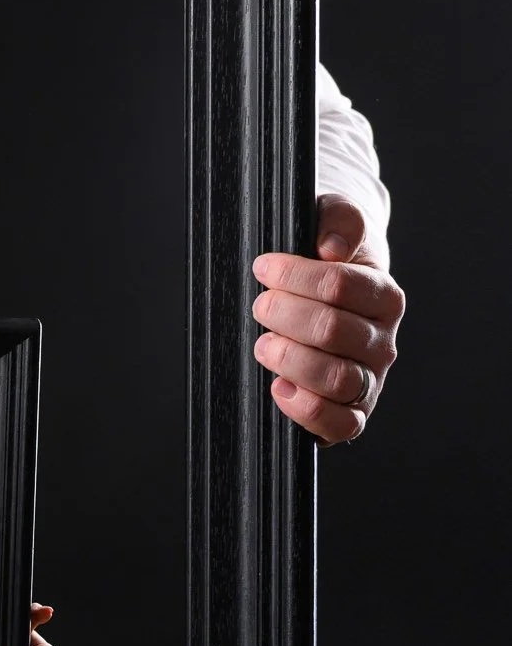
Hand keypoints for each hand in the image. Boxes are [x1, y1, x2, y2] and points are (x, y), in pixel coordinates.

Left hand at [252, 196, 404, 445]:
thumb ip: (338, 220)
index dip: (293, 275)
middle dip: (283, 314)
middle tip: (261, 306)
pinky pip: (342, 425)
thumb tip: (331, 246)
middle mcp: (383, 341)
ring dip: (290, 359)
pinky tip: (281, 388)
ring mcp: (370, 380)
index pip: (338, 284)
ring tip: (265, 345)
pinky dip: (308, 410)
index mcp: (384, 295)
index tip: (264, 268)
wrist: (332, 296)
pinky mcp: (353, 412)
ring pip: (336, 379)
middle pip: (331, 329)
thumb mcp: (334, 223)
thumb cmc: (328, 259)